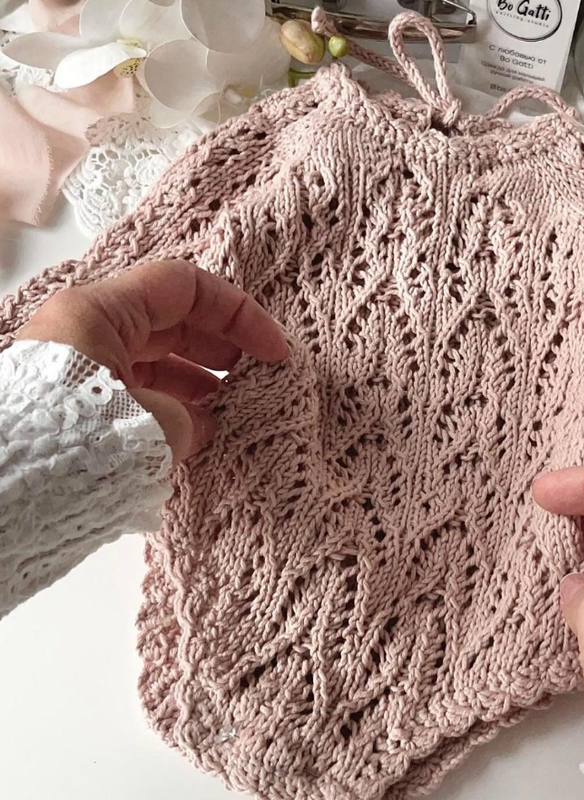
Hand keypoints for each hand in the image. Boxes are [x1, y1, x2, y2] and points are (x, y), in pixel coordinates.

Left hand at [18, 260, 288, 461]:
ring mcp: (80, 367)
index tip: (273, 351)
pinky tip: (202, 429)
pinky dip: (172, 404)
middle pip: (171, 321)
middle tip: (261, 375)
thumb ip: (192, 416)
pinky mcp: (76, 401)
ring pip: (154, 358)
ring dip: (200, 379)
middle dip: (223, 346)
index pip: (185, 287)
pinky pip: (136, 390)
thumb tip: (204, 425)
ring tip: (236, 407)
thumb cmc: (76, 443)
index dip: (239, 314)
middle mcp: (86, 330)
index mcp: (99, 312)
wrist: (7, 493)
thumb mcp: (151, 423)